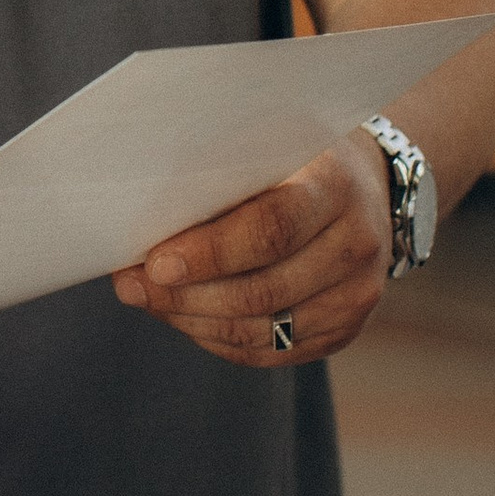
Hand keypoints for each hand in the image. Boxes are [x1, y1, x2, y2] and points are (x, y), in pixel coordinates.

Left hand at [113, 127, 392, 368]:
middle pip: (263, 290)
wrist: (363, 185)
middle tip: (132, 286)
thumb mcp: (265, 143)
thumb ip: (218, 175)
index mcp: (335, 185)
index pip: (272, 228)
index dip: (210, 253)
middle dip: (186, 296)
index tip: (155, 263)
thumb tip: (142, 222)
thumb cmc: (292, 157)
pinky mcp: (345, 330)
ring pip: (264, 330)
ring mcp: (357, 293)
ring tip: (149, 301)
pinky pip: (272, 352)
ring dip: (193, 321)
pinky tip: (186, 318)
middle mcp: (356, 243)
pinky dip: (219, 339)